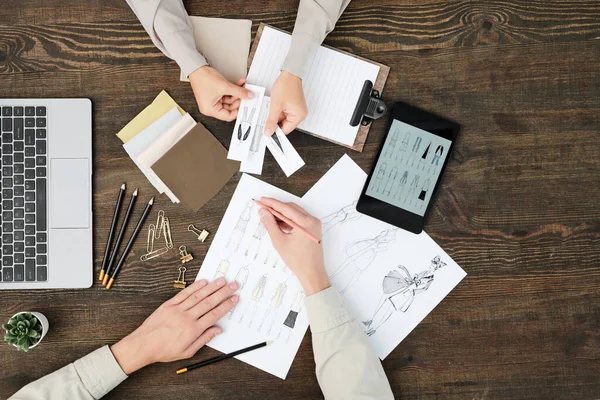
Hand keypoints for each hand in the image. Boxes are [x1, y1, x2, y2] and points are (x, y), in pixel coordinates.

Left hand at [110, 278, 238, 374]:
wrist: (143, 345)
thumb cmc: (164, 350)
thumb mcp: (187, 351)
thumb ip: (204, 339)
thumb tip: (217, 330)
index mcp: (193, 330)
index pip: (214, 314)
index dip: (226, 305)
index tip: (235, 299)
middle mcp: (187, 317)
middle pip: (209, 302)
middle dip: (223, 293)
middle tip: (233, 285)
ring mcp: (178, 309)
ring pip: (198, 296)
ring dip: (212, 287)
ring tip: (222, 280)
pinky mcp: (169, 304)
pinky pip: (184, 294)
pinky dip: (194, 287)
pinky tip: (203, 282)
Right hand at [189, 66, 253, 121]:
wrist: (196, 66)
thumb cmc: (203, 78)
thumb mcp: (225, 86)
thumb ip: (239, 92)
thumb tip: (249, 95)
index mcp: (210, 110)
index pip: (228, 116)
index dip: (238, 111)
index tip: (246, 105)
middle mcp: (211, 107)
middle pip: (230, 107)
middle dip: (239, 100)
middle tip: (247, 95)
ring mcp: (213, 100)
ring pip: (229, 99)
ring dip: (237, 92)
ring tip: (244, 87)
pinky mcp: (215, 93)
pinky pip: (226, 93)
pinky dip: (233, 89)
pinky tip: (239, 84)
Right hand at [258, 197, 329, 295]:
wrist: (312, 273)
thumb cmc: (297, 260)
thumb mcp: (280, 241)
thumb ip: (270, 224)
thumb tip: (263, 212)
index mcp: (306, 222)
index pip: (286, 208)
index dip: (272, 203)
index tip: (261, 200)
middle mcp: (312, 220)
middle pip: (291, 208)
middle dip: (276, 208)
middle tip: (263, 208)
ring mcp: (314, 224)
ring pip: (295, 213)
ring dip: (282, 214)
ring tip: (268, 217)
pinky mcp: (313, 229)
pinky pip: (299, 220)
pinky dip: (288, 220)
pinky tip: (278, 223)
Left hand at [264, 71, 307, 135]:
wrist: (289, 73)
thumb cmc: (286, 86)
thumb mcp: (276, 105)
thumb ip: (271, 121)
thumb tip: (268, 132)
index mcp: (299, 116)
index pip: (285, 130)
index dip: (275, 132)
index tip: (266, 133)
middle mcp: (300, 114)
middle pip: (284, 125)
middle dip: (274, 123)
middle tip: (264, 121)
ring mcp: (296, 110)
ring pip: (282, 118)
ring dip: (275, 116)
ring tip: (269, 111)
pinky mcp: (293, 106)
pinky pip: (284, 112)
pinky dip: (277, 111)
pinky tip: (272, 107)